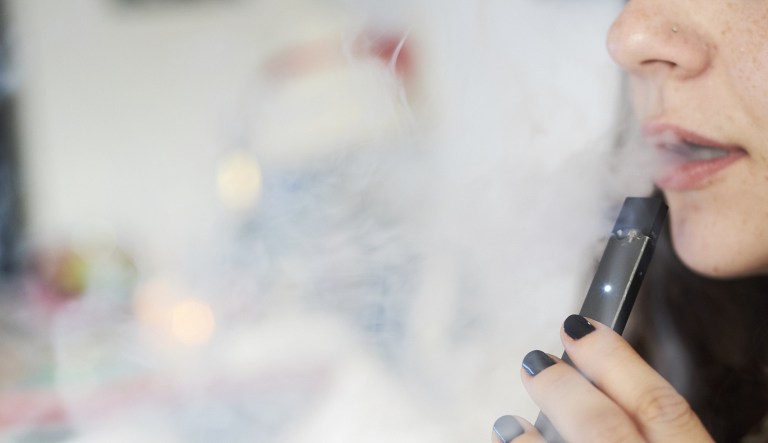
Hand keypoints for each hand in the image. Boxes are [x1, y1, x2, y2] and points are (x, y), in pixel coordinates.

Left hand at [491, 315, 713, 442]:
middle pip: (607, 431)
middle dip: (566, 392)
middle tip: (537, 362)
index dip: (616, 361)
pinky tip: (506, 441)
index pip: (662, 407)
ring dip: (533, 438)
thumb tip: (597, 383)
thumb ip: (654, 429)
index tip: (580, 327)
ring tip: (508, 424)